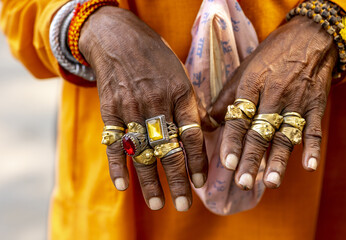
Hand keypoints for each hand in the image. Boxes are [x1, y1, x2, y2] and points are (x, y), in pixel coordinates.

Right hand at [79, 6, 207, 210]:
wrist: (118, 38)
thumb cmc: (156, 58)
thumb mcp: (181, 75)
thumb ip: (193, 104)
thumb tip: (210, 130)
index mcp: (179, 94)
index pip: (192, 136)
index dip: (198, 161)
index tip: (201, 183)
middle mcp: (157, 104)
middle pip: (169, 150)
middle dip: (177, 180)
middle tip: (184, 205)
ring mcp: (131, 108)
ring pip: (142, 152)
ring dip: (149, 181)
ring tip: (157, 204)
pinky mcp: (110, 110)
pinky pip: (112, 142)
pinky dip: (116, 165)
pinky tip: (123, 186)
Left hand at [209, 16, 336, 188]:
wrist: (308, 39)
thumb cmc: (269, 58)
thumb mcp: (242, 72)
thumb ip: (225, 99)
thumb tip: (206, 124)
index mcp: (251, 85)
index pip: (239, 118)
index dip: (233, 141)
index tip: (227, 163)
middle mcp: (273, 95)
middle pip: (260, 132)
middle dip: (251, 158)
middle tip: (243, 182)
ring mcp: (296, 101)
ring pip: (286, 135)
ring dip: (279, 160)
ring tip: (271, 182)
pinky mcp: (315, 105)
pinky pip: (315, 129)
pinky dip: (313, 148)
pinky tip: (308, 166)